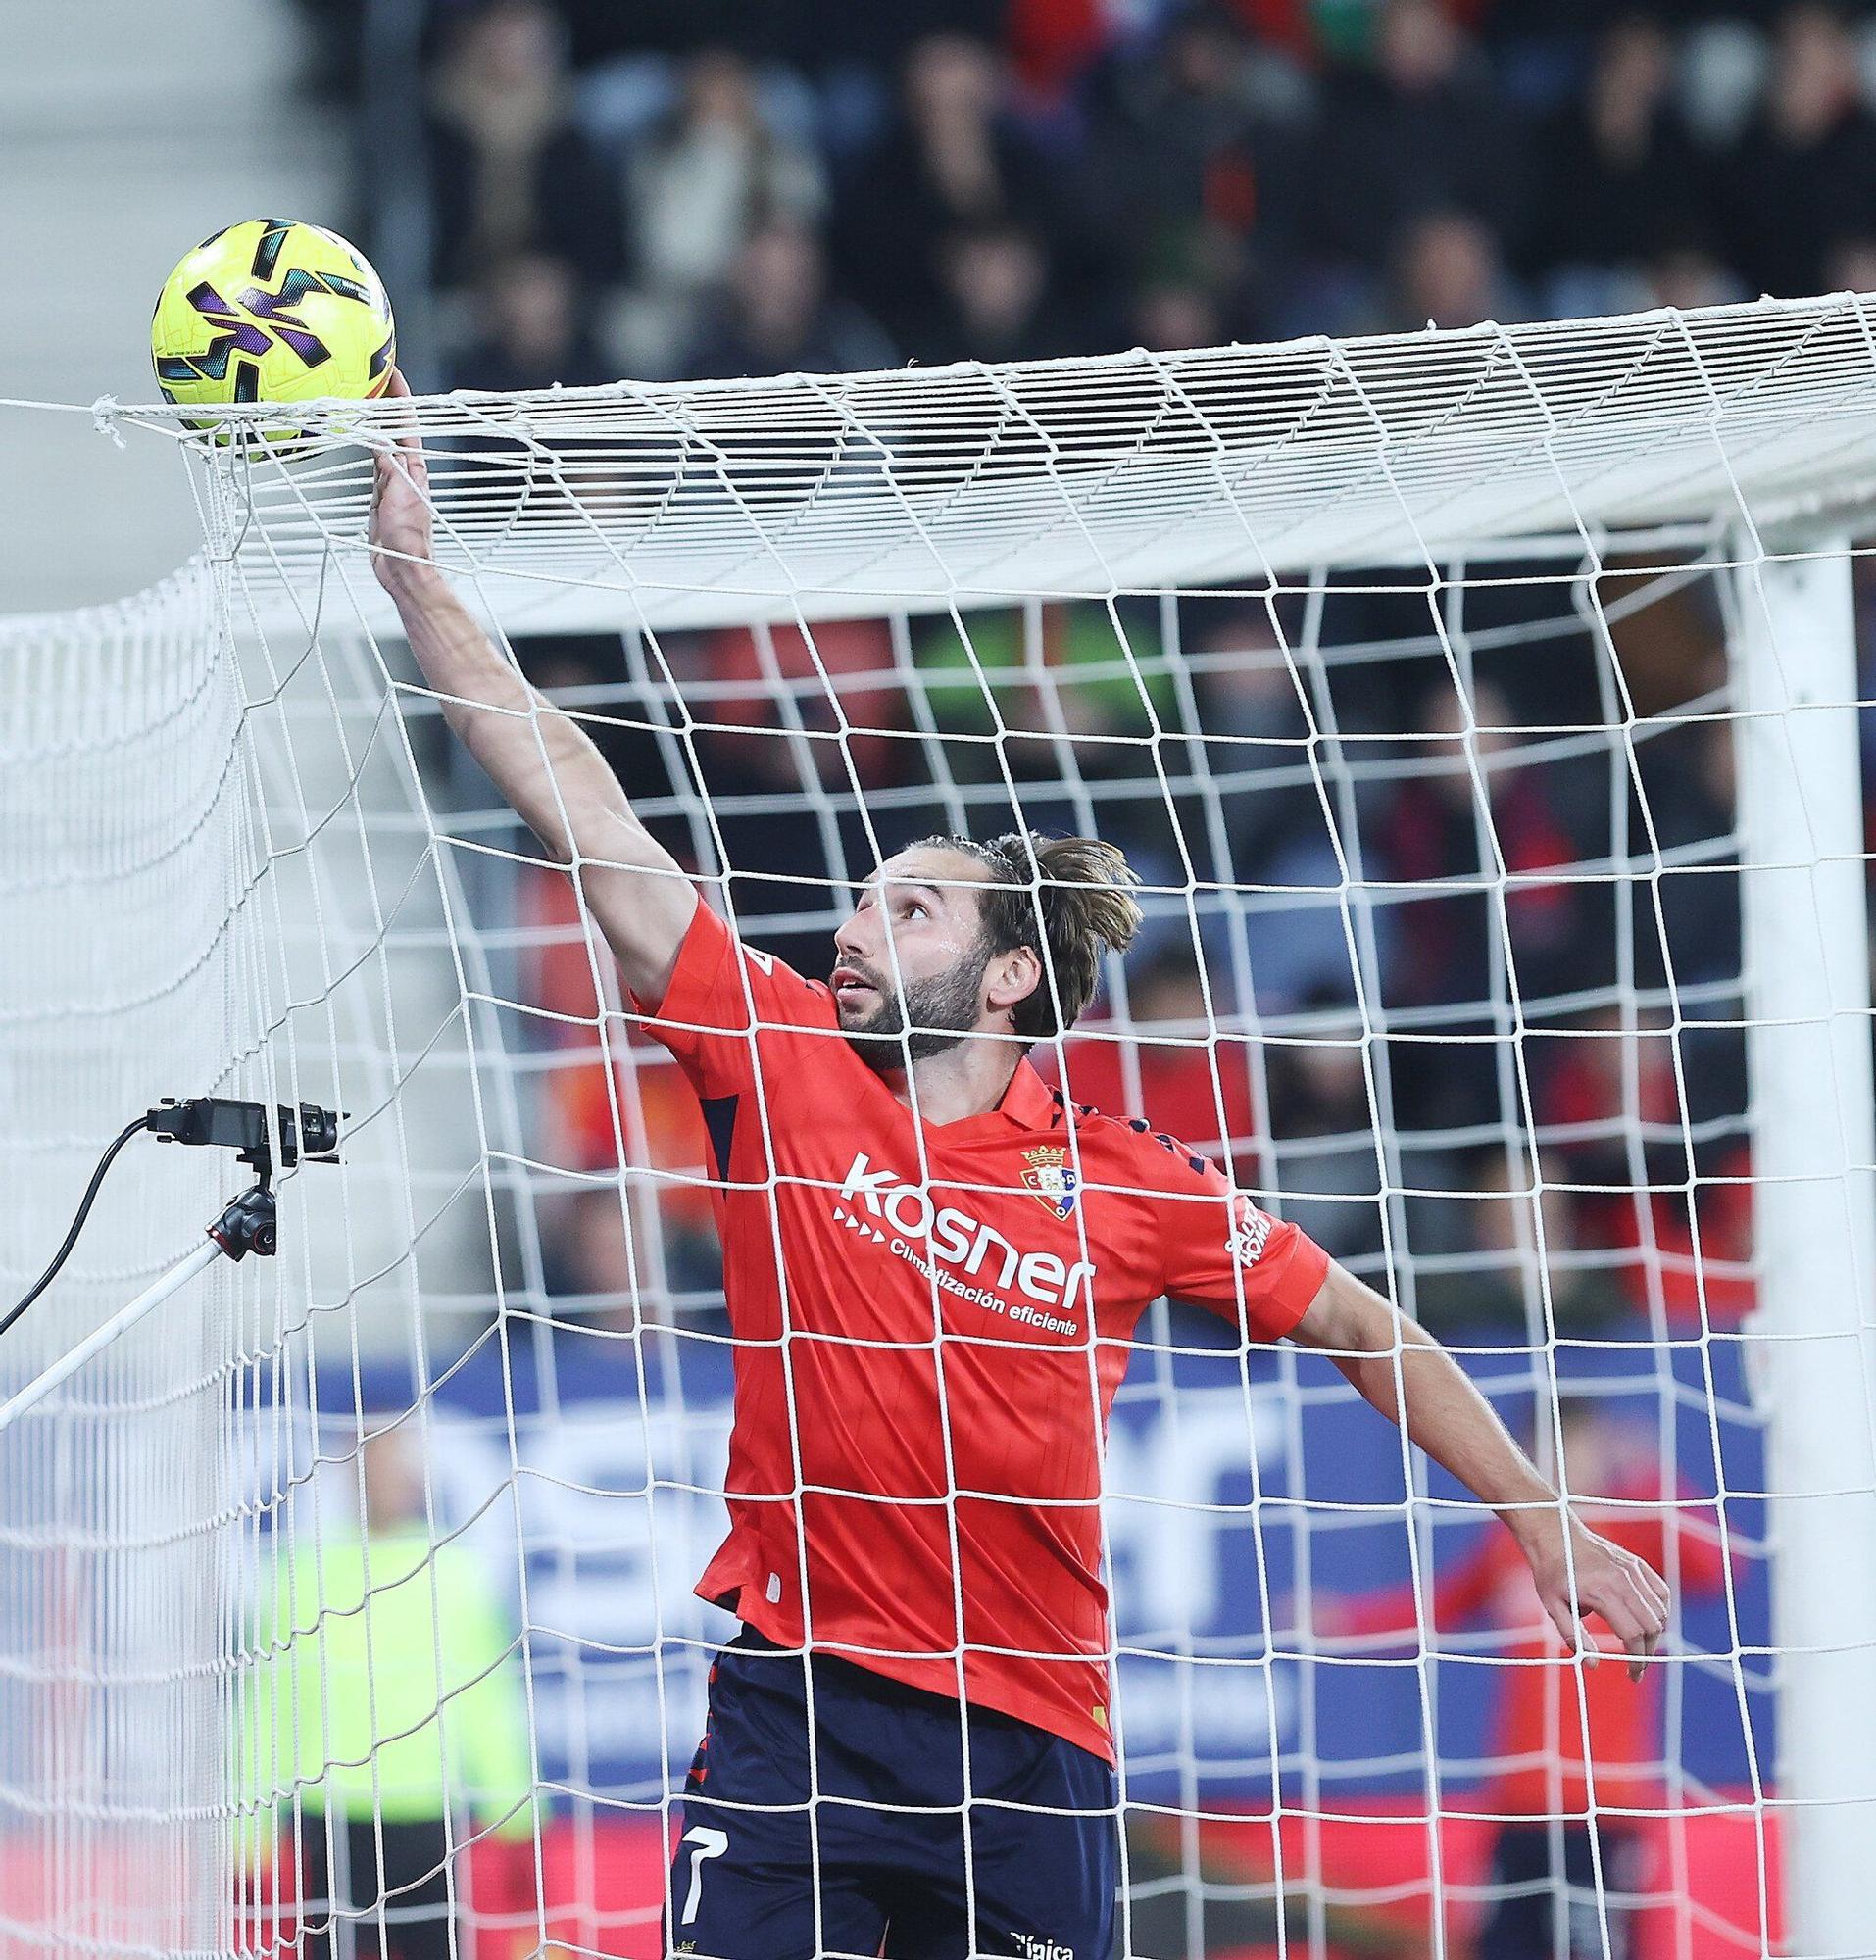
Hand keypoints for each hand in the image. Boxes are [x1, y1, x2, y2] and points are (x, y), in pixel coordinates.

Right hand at [369, 369, 435, 594]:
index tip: (391, 372)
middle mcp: (405, 471)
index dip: (401, 397)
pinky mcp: (379, 495)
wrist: (401, 566)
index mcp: (415, 468)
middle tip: (371, 376)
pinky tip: (357, 438)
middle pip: (393, 428)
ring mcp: (392, 482)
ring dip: (373, 421)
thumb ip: (390, 466)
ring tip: (361, 398)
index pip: (407, 424)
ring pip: (380, 443)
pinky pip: (371, 463)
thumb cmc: (409, 537)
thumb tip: (380, 440)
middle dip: (384, 401)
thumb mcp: (399, 494)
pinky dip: (364, 446)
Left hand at [1518, 1510, 1670, 1679]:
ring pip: (1660, 1611)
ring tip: (1638, 1645)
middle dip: (1647, 1651)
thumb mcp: (1552, 1606)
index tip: (1632, 1674)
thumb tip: (1594, 1665)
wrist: (1554, 1533)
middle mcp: (1623, 1580)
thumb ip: (1574, 1636)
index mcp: (1602, 1592)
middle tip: (1635, 1664)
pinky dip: (1660, 1610)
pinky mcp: (1637, 1563)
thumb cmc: (1550, 1571)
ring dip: (1654, 1633)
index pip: (1633, 1635)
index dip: (1636, 1660)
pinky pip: (1661, 1592)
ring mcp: (1633, 1570)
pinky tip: (1648, 1621)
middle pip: (1652, 1626)